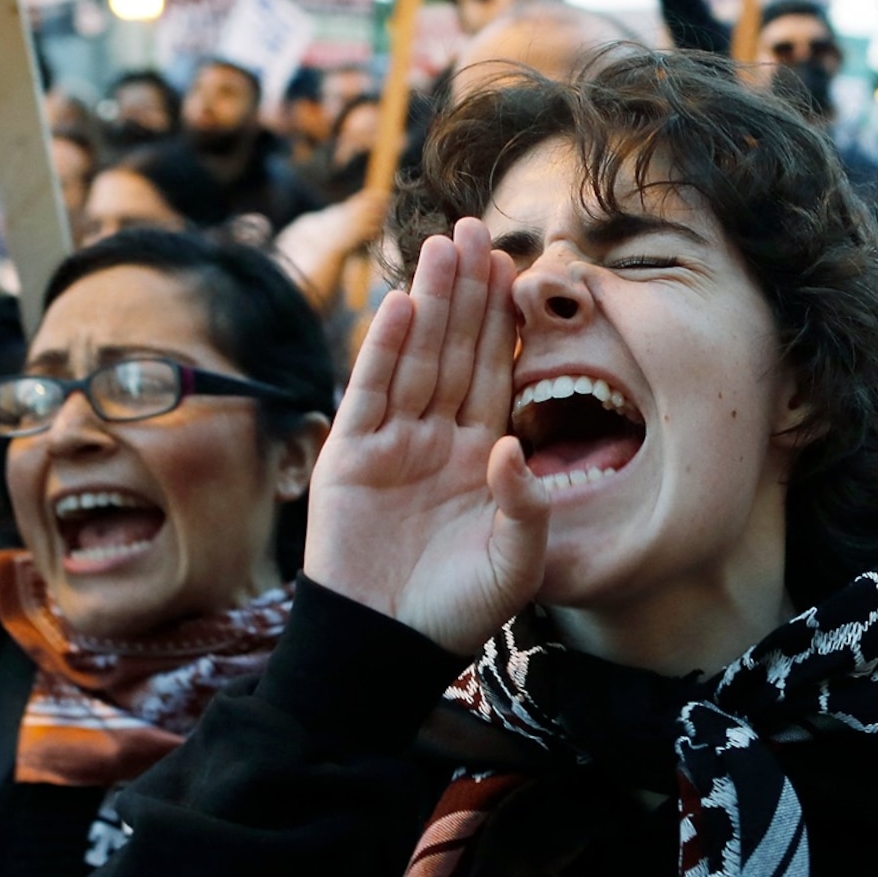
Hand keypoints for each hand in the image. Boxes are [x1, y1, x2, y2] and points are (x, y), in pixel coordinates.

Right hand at [302, 219, 546, 654]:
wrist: (388, 647)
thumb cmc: (458, 612)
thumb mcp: (517, 563)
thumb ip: (526, 506)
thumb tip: (511, 444)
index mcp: (484, 456)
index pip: (497, 373)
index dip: (504, 321)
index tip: (515, 267)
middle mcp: (438, 439)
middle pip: (457, 350)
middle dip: (467, 291)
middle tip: (478, 229)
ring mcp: (392, 444)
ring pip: (416, 358)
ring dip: (429, 302)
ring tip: (442, 246)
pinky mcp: (351, 456)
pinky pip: (369, 392)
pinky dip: (382, 349)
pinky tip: (398, 305)